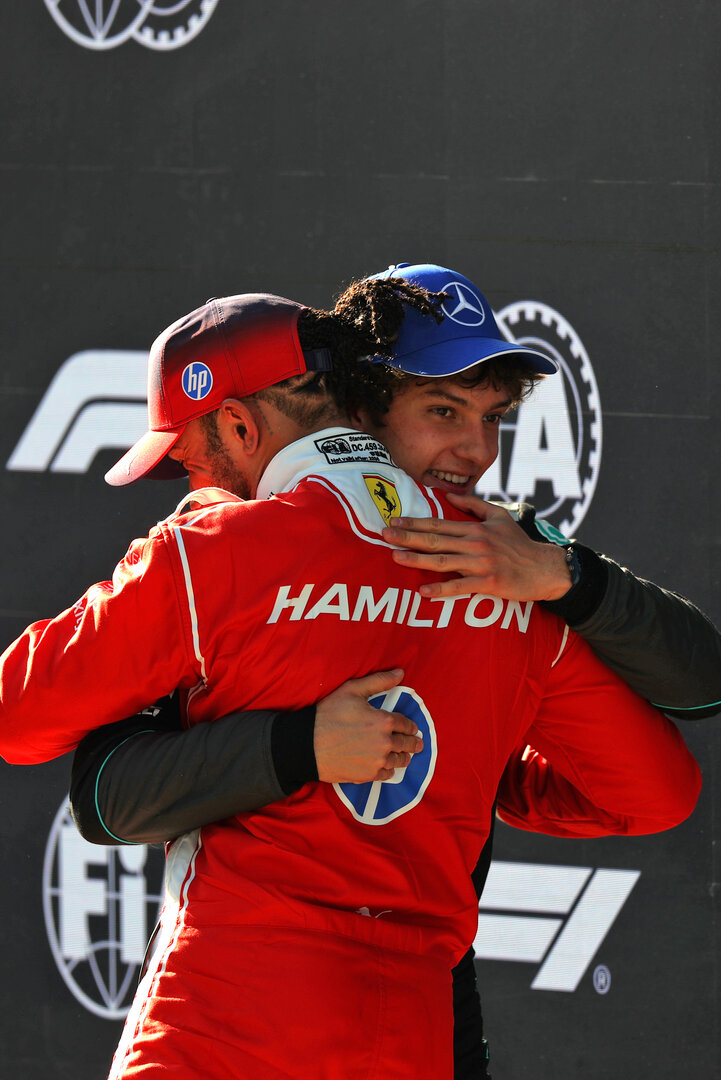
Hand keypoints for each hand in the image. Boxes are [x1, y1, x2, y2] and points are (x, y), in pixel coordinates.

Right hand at [314, 669, 422, 783]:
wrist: (307, 744)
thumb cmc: (328, 714)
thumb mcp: (352, 690)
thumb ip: (379, 681)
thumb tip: (400, 672)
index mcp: (384, 721)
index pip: (406, 724)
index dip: (410, 726)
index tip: (413, 729)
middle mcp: (385, 742)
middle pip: (407, 744)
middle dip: (413, 743)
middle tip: (417, 745)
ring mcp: (377, 761)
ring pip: (399, 760)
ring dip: (403, 757)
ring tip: (404, 757)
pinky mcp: (368, 775)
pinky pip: (387, 774)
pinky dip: (389, 770)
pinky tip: (387, 767)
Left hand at [382, 494, 572, 601]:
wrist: (545, 569)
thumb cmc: (520, 544)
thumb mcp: (500, 517)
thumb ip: (474, 505)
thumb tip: (450, 495)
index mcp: (476, 528)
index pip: (439, 523)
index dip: (415, 522)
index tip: (394, 520)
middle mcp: (476, 543)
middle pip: (435, 539)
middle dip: (408, 536)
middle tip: (384, 534)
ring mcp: (481, 563)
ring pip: (443, 561)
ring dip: (417, 559)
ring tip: (396, 557)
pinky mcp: (489, 583)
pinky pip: (460, 587)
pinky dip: (441, 589)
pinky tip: (423, 590)